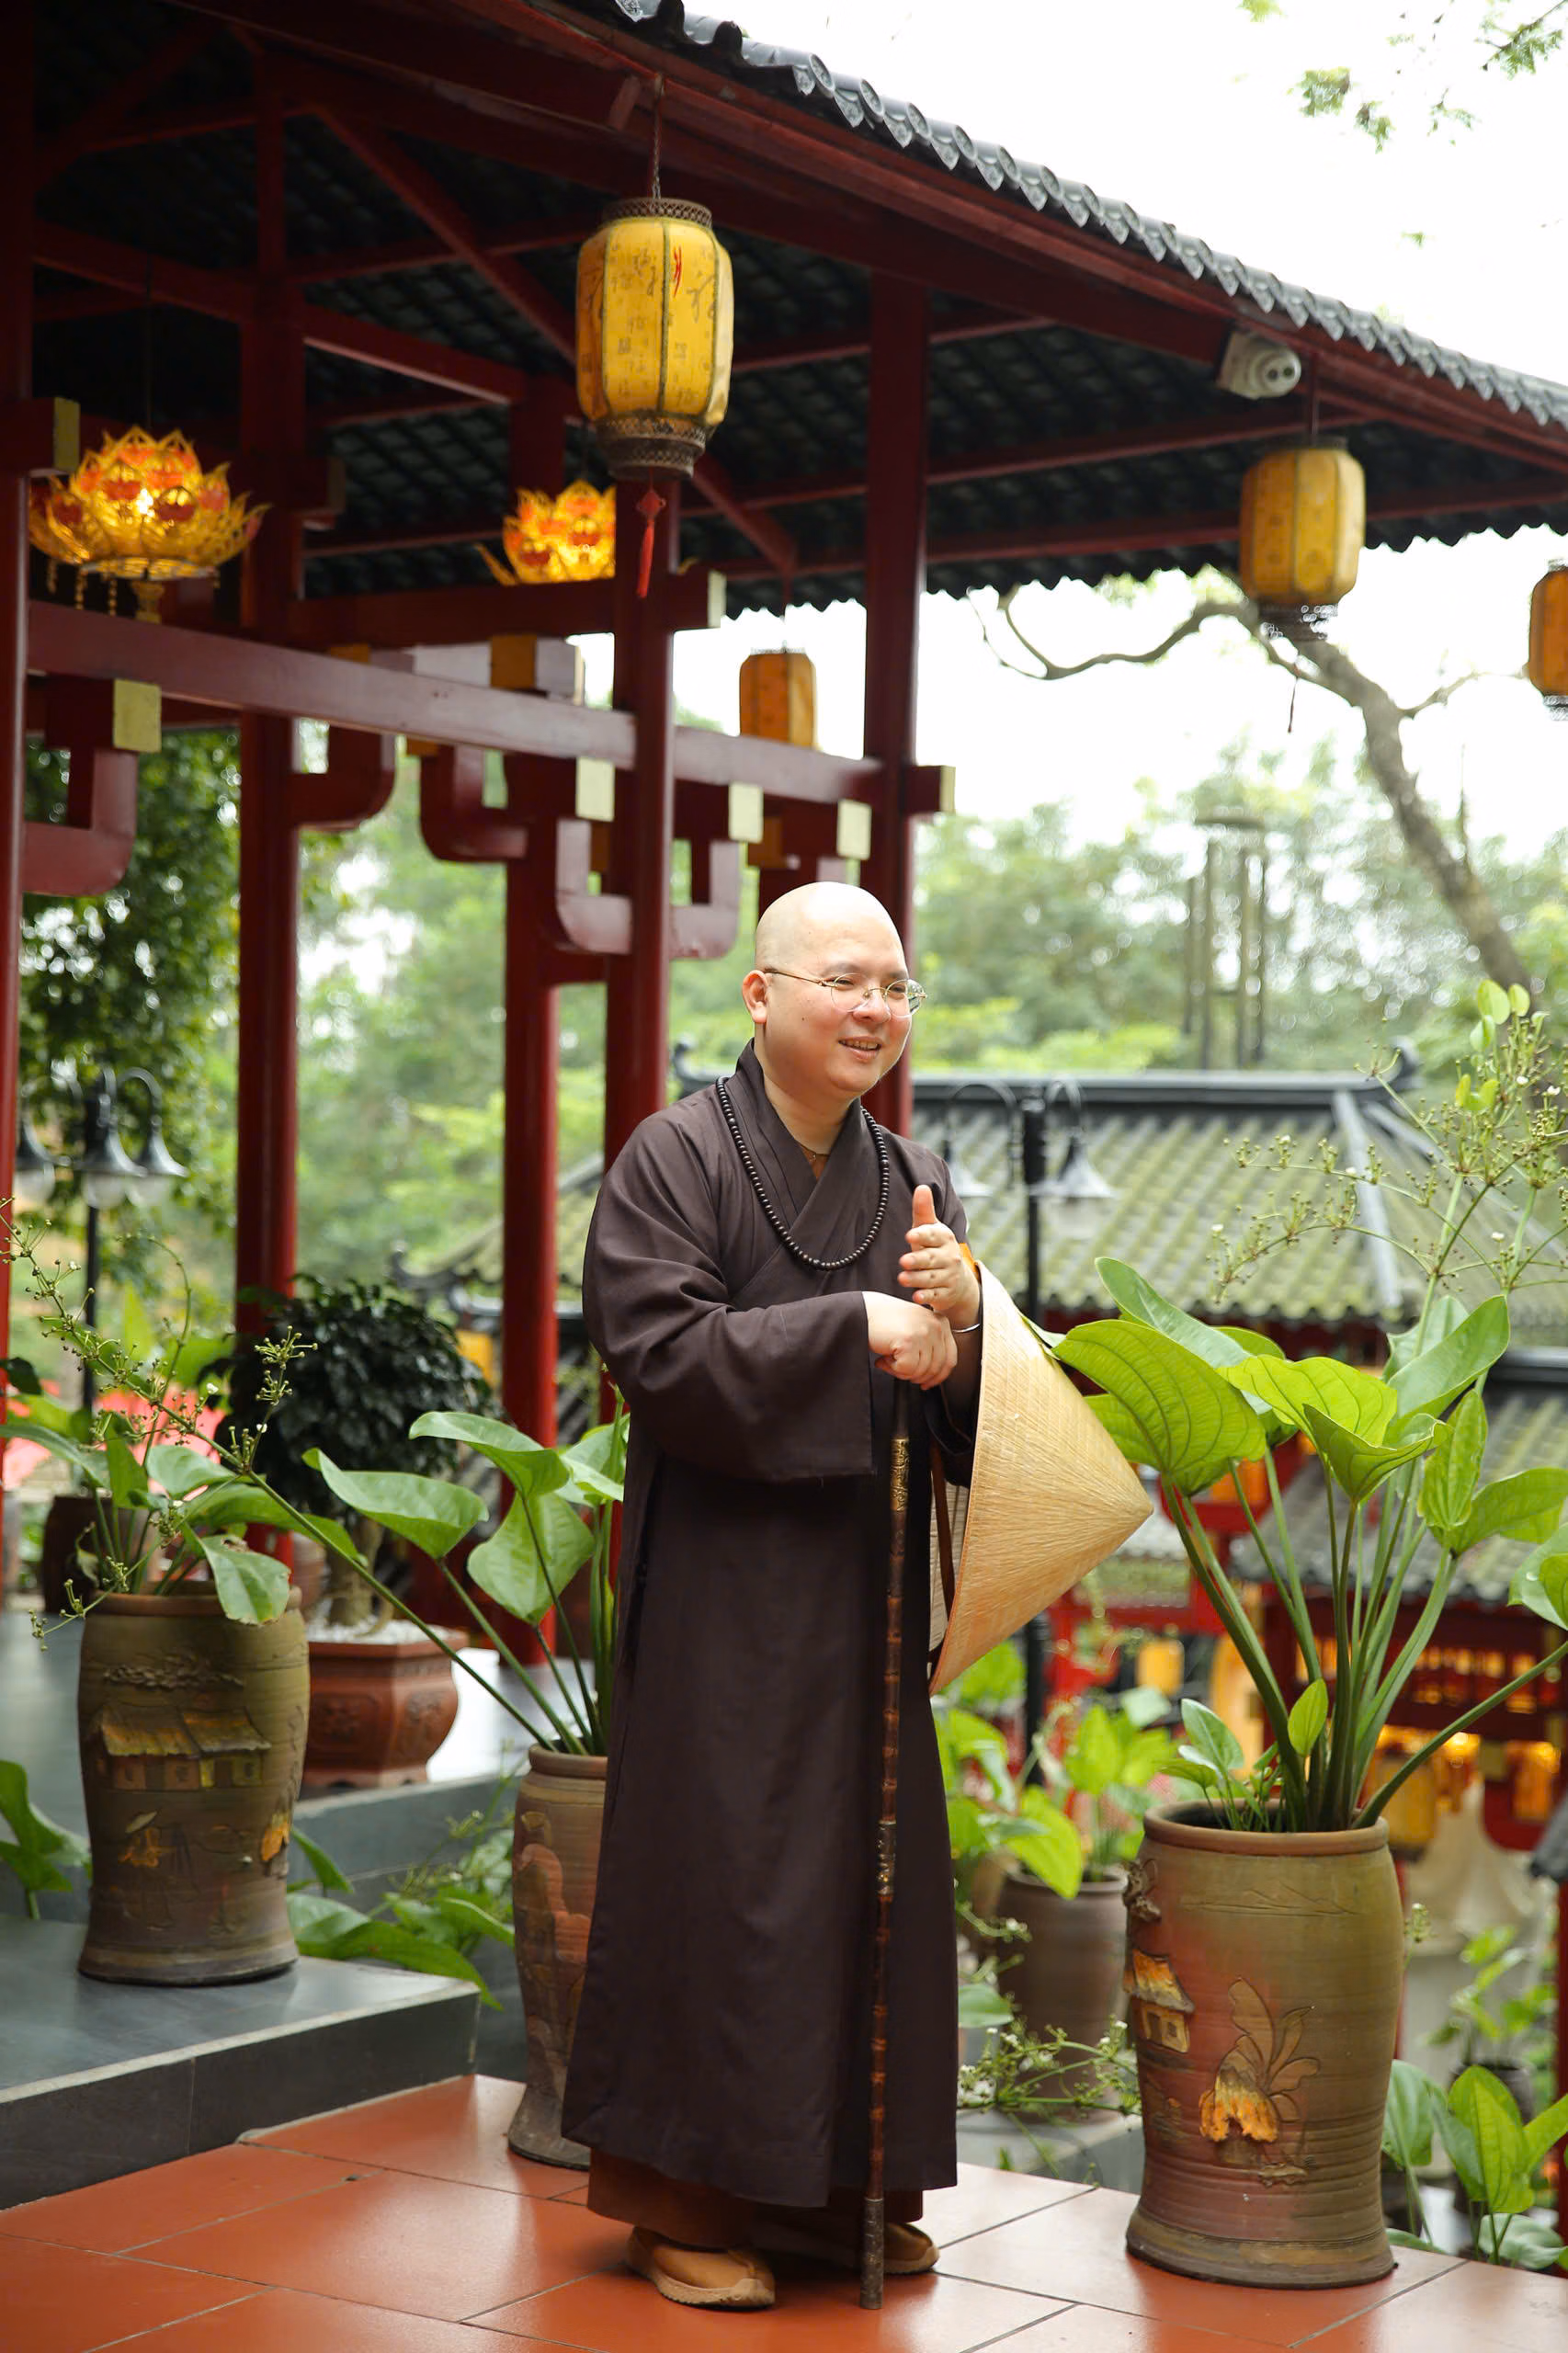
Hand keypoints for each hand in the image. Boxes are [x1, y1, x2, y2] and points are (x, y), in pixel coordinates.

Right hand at [862, 1292, 958, 1389]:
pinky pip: (906, 1370)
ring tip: (888, 1359)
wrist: (861, 1311)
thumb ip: (930, 1345)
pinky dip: (892, 1369)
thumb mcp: (915, 1327)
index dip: (938, 1377)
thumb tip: (935, 1374)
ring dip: (901, 1372)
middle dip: (916, 1376)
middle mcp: (936, 1326)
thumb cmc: (884, 1321)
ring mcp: (923, 1333)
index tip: (927, 1384)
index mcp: (941, 1322)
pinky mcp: (909, 1342)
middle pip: (935, 1368)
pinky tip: (883, 1358)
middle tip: (899, 1370)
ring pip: (920, 1371)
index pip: (950, 1359)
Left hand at [899, 1184, 980, 1327]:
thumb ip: (923, 1211)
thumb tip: (921, 1187)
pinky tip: (916, 1297)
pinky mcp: (945, 1293)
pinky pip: (935, 1295)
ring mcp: (948, 1276)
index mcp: (944, 1237)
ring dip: (917, 1279)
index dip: (922, 1235)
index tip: (910, 1235)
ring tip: (902, 1278)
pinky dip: (926, 1296)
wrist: (957, 1279)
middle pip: (931, 1258)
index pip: (933, 1235)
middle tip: (904, 1261)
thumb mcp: (930, 1229)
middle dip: (918, 1260)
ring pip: (931, 1278)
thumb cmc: (936, 1248)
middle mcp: (948, 1256)